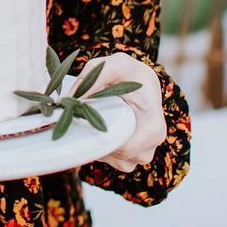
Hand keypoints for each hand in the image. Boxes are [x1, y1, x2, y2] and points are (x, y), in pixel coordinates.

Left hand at [71, 51, 166, 173]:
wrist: (138, 79)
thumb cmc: (129, 72)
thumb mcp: (114, 64)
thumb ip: (94, 75)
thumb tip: (72, 98)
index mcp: (154, 125)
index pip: (126, 150)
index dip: (103, 141)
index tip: (88, 123)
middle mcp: (153, 142)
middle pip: (121, 158)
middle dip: (100, 143)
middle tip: (87, 121)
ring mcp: (144, 151)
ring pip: (117, 162)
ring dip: (102, 147)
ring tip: (95, 122)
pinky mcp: (134, 154)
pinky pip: (116, 161)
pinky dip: (104, 149)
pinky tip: (100, 130)